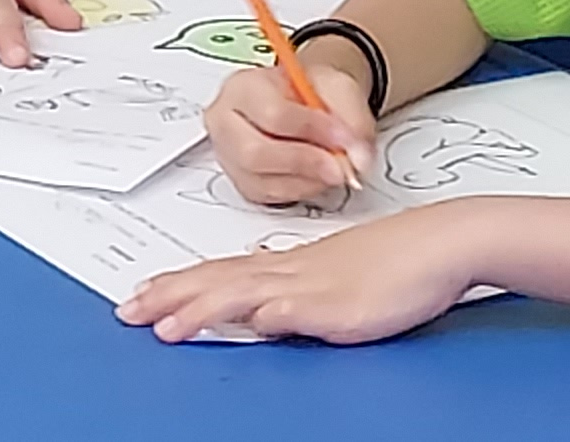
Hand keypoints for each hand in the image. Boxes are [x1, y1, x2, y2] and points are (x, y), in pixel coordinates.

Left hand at [120, 203, 484, 344]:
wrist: (441, 242)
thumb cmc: (395, 260)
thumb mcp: (335, 278)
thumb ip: (297, 294)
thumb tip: (263, 313)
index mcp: (290, 265)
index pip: (222, 272)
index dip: (180, 285)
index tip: (143, 296)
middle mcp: (294, 271)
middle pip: (221, 281)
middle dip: (171, 297)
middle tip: (128, 312)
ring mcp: (318, 286)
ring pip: (250, 295)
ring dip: (206, 309)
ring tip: (168, 327)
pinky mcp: (347, 304)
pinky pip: (307, 309)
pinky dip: (278, 314)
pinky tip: (257, 323)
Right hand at [206, 59, 376, 207]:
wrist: (306, 105)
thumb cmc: (314, 93)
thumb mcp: (340, 89)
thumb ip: (353, 120)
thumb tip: (358, 160)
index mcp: (243, 87)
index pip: (271, 113)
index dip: (312, 130)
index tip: (345, 138)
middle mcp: (225, 122)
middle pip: (254, 153)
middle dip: (305, 162)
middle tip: (340, 167)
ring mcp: (229, 156)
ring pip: (263, 181)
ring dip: (307, 180)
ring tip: (333, 168)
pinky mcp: (242, 183)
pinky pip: (270, 197)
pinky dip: (302, 191)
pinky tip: (317, 176)